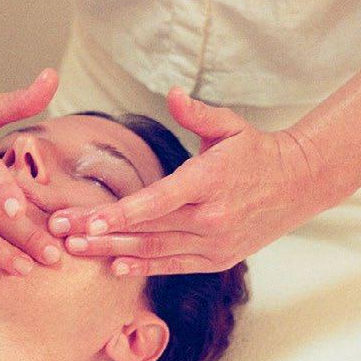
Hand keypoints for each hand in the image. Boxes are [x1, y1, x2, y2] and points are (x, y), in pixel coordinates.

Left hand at [48, 87, 320, 275]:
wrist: (300, 183)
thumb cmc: (256, 151)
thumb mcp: (229, 125)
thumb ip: (197, 113)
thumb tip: (172, 93)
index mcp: (209, 181)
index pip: (158, 201)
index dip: (121, 214)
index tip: (89, 220)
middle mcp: (211, 218)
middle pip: (146, 229)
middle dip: (99, 232)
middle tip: (60, 232)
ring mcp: (215, 243)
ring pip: (155, 251)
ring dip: (111, 251)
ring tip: (75, 249)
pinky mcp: (218, 259)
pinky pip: (174, 266)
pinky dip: (143, 268)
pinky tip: (113, 266)